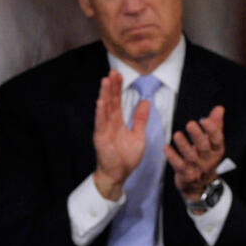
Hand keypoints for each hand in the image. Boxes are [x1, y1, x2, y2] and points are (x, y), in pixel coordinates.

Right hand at [92, 70, 148, 200]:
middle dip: (111, 87)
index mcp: (118, 121)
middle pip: (110, 101)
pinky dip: (100, 113)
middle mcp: (109, 123)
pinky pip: (100, 124)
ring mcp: (104, 130)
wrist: (119, 174)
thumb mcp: (138, 135)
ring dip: (104, 95)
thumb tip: (145, 101)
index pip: (117, 101)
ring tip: (105, 81)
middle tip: (113, 71)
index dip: (118, 88)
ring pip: (104, 109)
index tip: (119, 74)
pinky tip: (100, 102)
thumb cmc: (127, 157)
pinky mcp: (100, 138)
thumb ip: (140, 119)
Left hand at [166, 105, 225, 201]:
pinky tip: (166, 148)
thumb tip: (219, 108)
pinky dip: (172, 157)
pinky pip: (179, 166)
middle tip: (190, 124)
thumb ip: (215, 125)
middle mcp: (208, 160)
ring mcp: (197, 169)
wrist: (199, 186)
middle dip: (197, 135)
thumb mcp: (212, 144)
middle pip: (204, 147)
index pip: (218, 140)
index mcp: (216, 151)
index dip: (212, 130)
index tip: (205, 119)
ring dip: (183, 145)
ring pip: (190, 156)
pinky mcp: (186, 175)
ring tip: (177, 135)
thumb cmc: (205, 159)